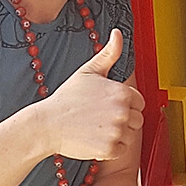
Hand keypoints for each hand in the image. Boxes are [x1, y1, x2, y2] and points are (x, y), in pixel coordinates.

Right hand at [41, 29, 144, 161]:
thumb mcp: (89, 71)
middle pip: (137, 120)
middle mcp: (122, 111)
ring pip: (130, 136)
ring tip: (96, 127)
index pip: (139, 102)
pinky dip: (110, 149)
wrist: (47, 124)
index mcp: (121, 92)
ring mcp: (116, 131)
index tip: (107, 106)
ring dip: (117, 134)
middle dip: (123, 120)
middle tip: (100, 118)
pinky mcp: (109, 149)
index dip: (125, 104)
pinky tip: (94, 138)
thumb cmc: (67, 98)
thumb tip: (118, 34)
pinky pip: (121, 151)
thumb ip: (109, 53)